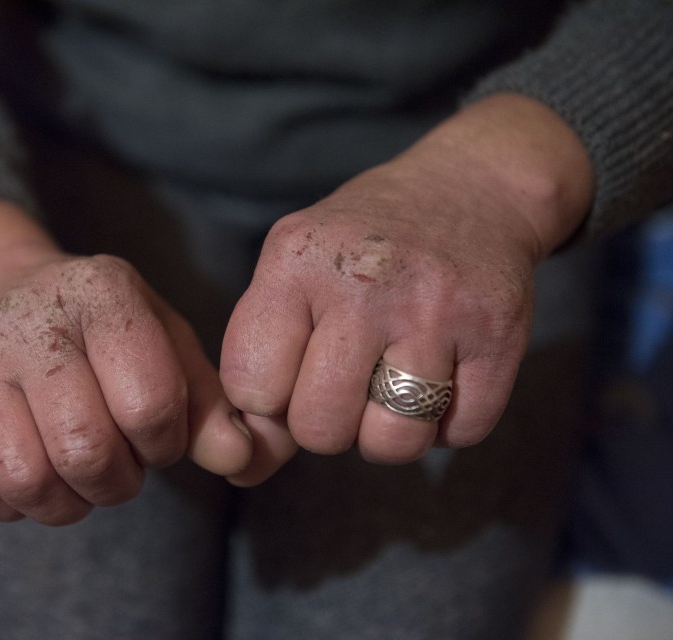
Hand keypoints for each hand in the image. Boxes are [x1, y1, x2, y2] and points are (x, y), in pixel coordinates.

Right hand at [0, 202, 251, 524]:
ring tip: (76, 471)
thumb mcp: (166, 345)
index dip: (165, 443)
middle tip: (117, 462)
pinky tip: (30, 467)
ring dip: (66, 501)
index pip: (150, 403)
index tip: (157, 435)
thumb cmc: (101, 332)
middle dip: (117, 481)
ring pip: (25, 479)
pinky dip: (11, 504)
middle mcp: (28, 317)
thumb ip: (211, 405)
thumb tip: (240, 459)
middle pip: (85, 449)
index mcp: (102, 292)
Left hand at [220, 93, 593, 484]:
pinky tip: (442, 373)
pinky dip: (448, 423)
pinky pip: (461, 433)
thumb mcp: (293, 272)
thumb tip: (242, 471)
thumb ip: (259, 365)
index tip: (291, 371)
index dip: (268, 398)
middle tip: (346, 381)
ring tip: (391, 385)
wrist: (470, 189)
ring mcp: (436, 310)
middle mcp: (364, 283)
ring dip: (388, 432)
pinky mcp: (497, 334)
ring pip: (392, 443)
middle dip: (328, 422)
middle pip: (321, 429)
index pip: (251, 387)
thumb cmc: (361, 248)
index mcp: (295, 262)